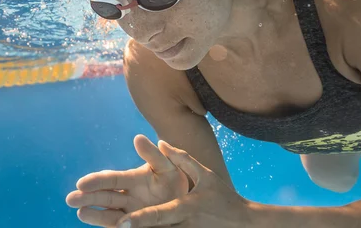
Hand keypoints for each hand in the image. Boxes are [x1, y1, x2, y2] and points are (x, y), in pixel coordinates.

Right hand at [66, 134, 189, 226]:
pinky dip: (111, 226)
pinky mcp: (135, 225)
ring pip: (108, 214)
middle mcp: (127, 196)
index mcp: (131, 179)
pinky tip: (101, 223)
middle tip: (71, 199)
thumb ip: (153, 155)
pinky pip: (121, 227)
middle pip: (104, 197)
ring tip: (80, 213)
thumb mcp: (168, 165)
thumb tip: (138, 138)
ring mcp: (130, 213)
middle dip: (87, 198)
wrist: (189, 201)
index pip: (110, 179)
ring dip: (94, 214)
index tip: (82, 183)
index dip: (96, 181)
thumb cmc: (175, 180)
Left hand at [115, 141, 253, 227]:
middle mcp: (183, 225)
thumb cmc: (223, 197)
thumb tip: (160, 142)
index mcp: (186, 207)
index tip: (122, 223)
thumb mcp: (205, 175)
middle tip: (114, 227)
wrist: (246, 224)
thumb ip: (181, 159)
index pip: (160, 214)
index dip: (141, 220)